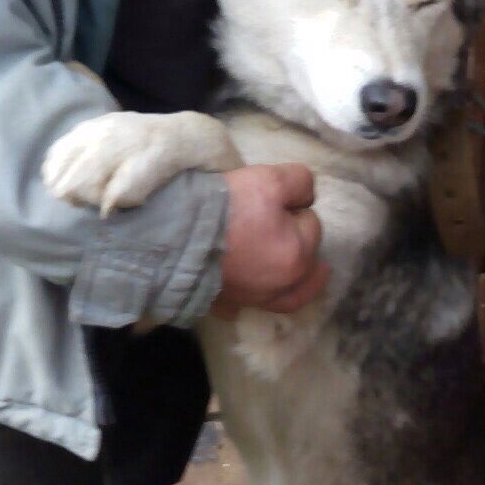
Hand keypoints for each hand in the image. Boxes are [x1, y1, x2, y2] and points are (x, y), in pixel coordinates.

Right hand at [211, 163, 330, 317]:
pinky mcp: (227, 304)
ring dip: (299, 282)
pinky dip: (260, 299)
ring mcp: (254, 298)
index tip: (272, 203)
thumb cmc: (225, 207)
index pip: (311, 224)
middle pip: (305, 261)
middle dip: (299, 243)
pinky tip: (260, 292)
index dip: (294, 209)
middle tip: (279, 227)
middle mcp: (281, 284)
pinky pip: (252, 305)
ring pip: (289, 294)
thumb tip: (306, 198)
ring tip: (308, 274)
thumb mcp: (269, 179)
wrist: (173, 235)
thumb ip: (300, 183)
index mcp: (297, 255)